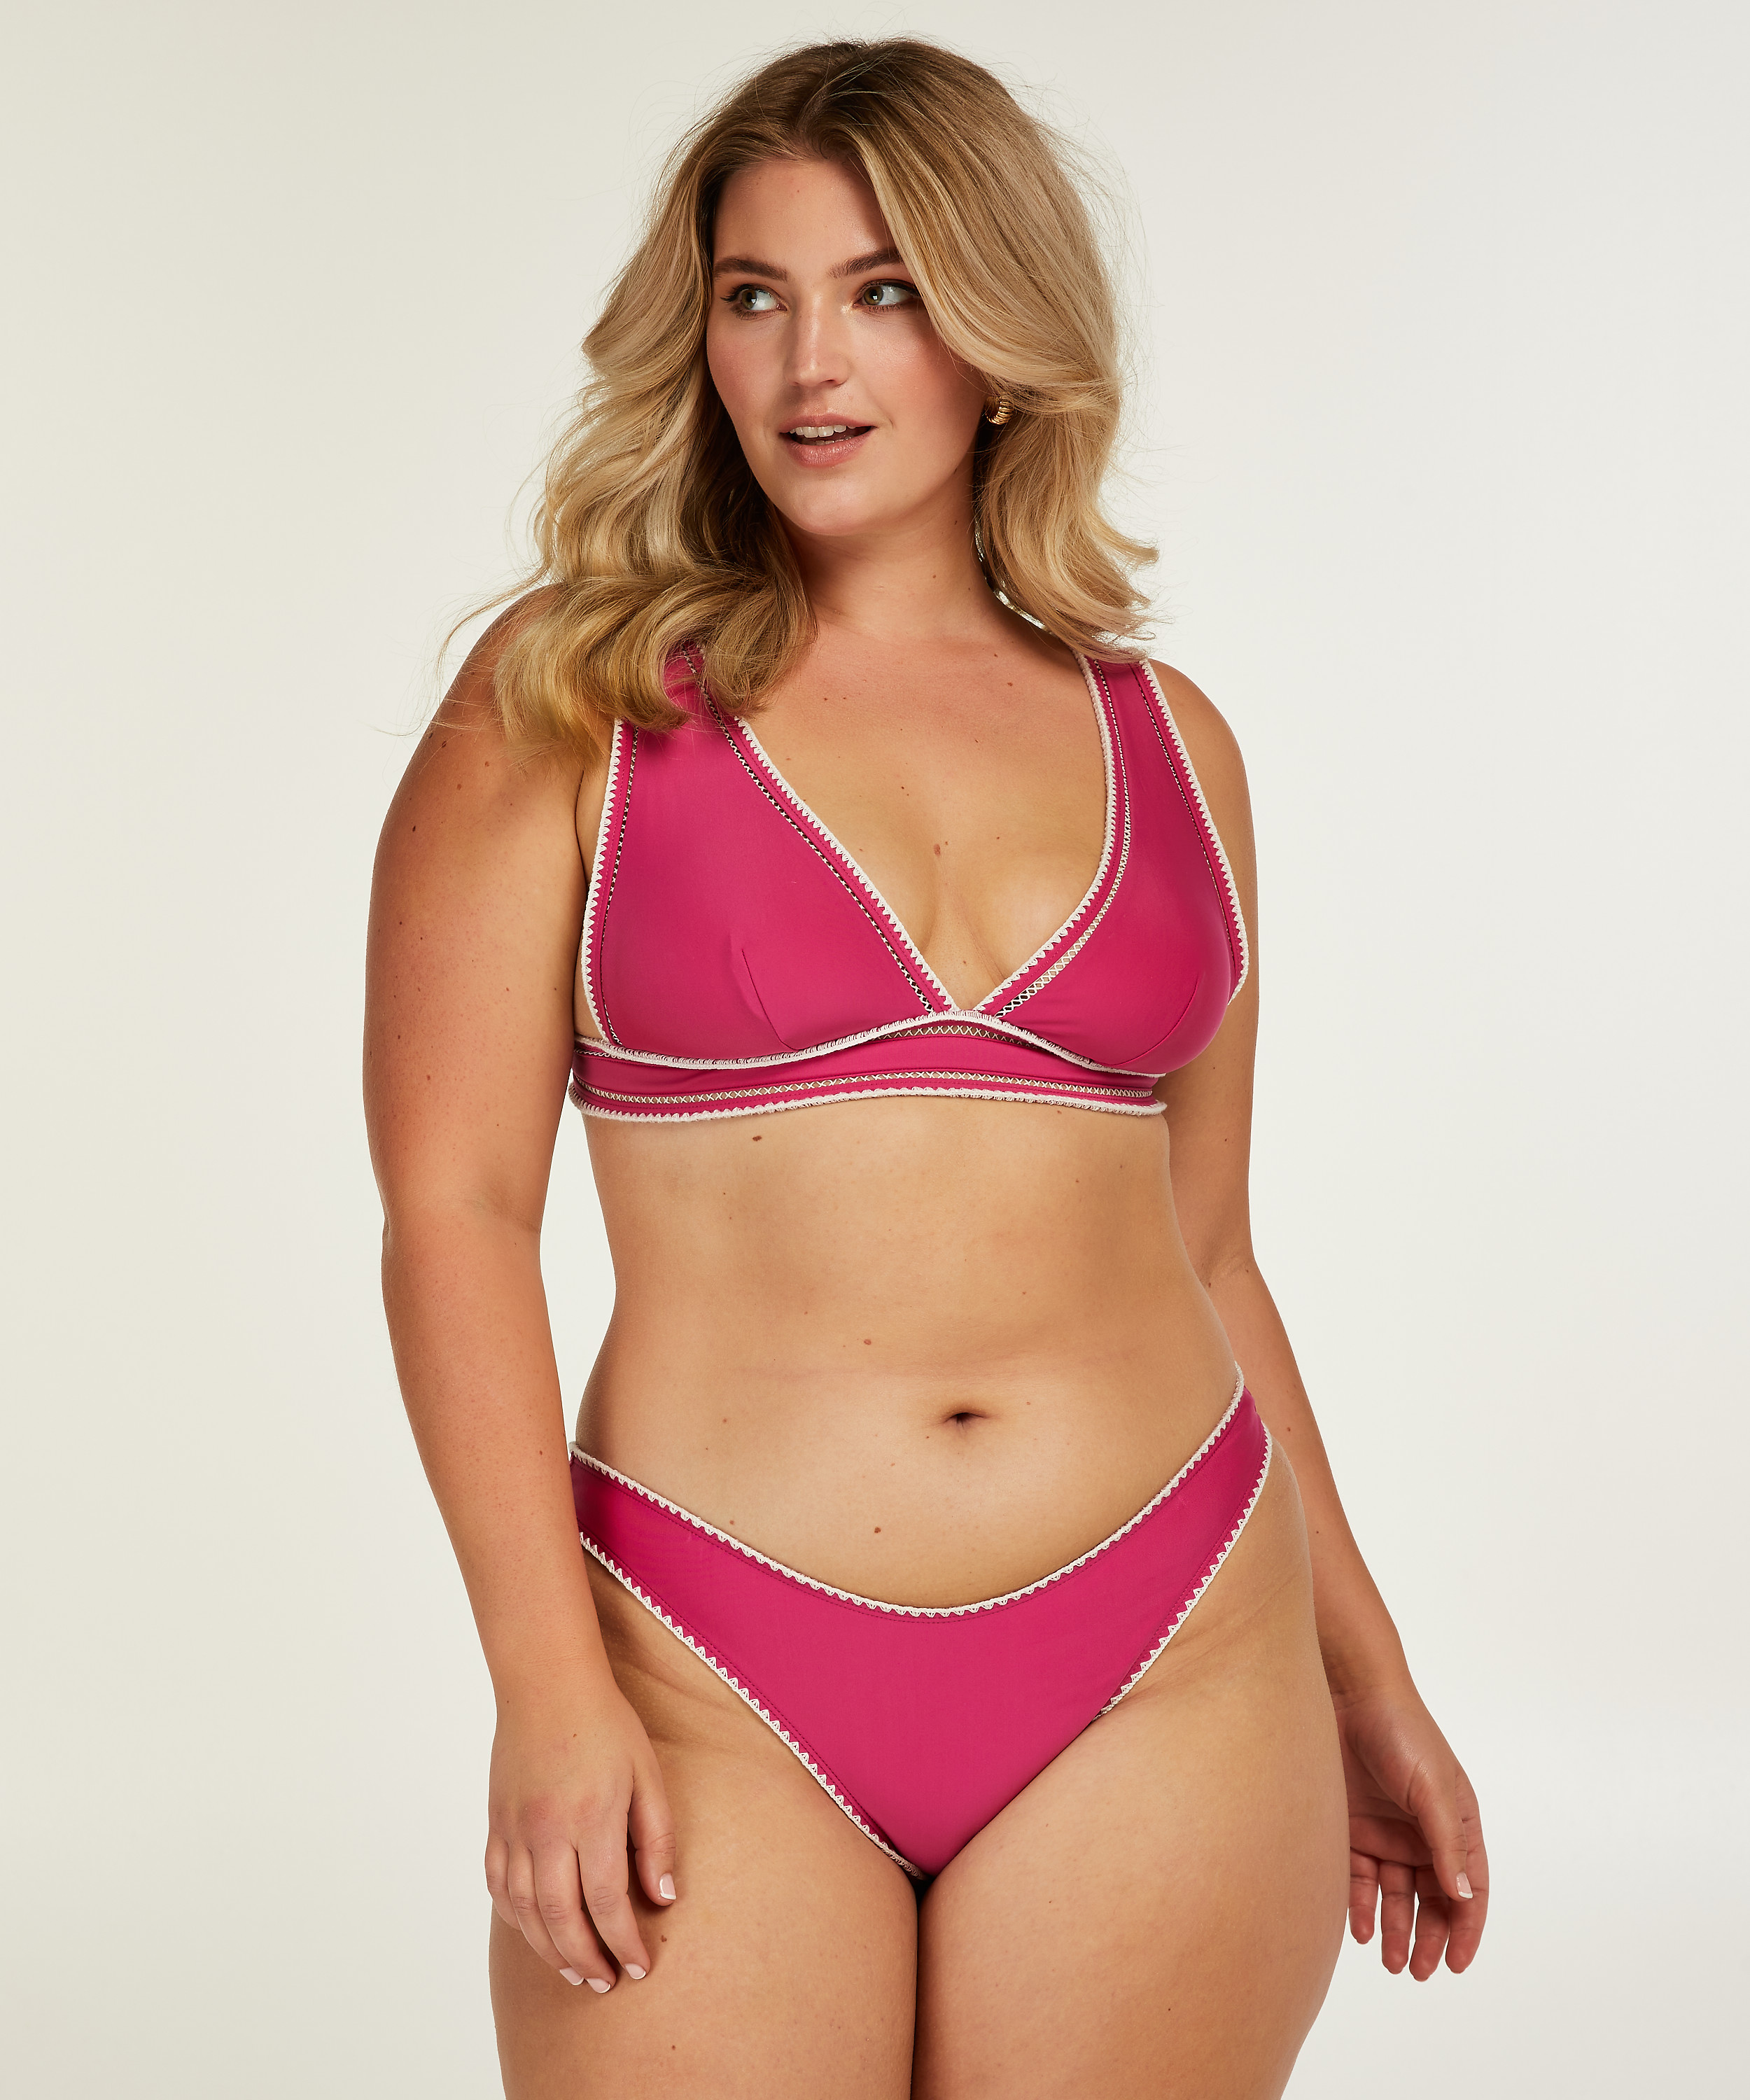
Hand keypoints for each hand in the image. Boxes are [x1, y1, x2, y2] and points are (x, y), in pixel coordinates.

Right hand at [484, 1666, 677, 1991]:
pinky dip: (515, 1917)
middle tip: (604, 1984)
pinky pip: (498, 1886)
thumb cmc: (606, 1723)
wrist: (546, 1682)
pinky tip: (535, 1930)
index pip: (606, 1903)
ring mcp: (514, 1829)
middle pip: (560, 1918)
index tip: (638, 1968)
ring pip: (524, 1911)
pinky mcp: (495, 1824)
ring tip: (574, 1970)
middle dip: (585, 1960)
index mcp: (591, 1818)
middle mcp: (546, 1831)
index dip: (623, 1944)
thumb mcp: (647, 1775)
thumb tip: (663, 1897)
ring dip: (549, 1949)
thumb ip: (656, 1839)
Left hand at [1334, 1678, 1487, 1977]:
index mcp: (1456, 1822)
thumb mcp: (1432, 1788)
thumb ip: (1446, 1842)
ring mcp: (1386, 1830)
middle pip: (1430, 1898)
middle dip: (1426, 1937)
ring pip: (1394, 1894)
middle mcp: (1422, 1831)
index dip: (1466, 1928)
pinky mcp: (1351, 1826)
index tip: (1456, 1964)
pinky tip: (1360, 1930)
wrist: (1347, 1692)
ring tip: (1390, 1962)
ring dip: (1394, 1929)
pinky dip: (1361, 1906)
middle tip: (1416, 1971)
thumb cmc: (1401, 1731)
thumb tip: (1463, 1896)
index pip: (1469, 1886)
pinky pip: (1358, 1877)